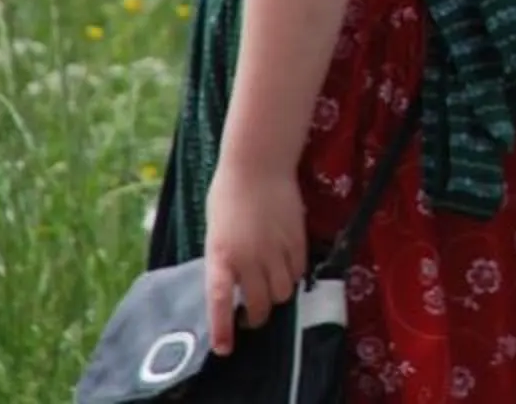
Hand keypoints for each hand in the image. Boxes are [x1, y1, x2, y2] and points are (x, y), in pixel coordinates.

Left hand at [202, 157, 306, 355]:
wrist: (257, 165)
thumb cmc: (228, 196)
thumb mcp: (216, 233)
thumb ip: (224, 260)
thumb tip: (233, 285)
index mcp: (221, 255)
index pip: (219, 300)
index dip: (223, 328)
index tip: (224, 348)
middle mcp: (249, 257)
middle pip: (259, 303)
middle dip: (257, 316)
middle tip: (252, 315)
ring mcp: (275, 249)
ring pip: (283, 292)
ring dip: (277, 297)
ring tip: (271, 289)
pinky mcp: (297, 239)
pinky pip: (299, 271)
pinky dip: (293, 277)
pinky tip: (286, 269)